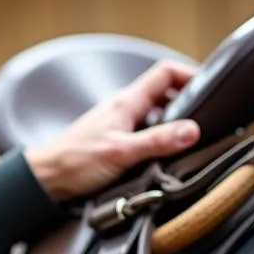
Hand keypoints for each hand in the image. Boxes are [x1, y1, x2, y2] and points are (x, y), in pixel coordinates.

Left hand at [25, 60, 200, 200]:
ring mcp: (114, 125)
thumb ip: (158, 140)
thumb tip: (194, 130)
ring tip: (185, 141)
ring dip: (169, 125)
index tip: (210, 89)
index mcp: (125, 102)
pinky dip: (153, 140)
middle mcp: (121, 108)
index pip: (165, 73)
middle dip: (185, 104)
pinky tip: (158, 158)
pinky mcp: (109, 143)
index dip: (189, 75)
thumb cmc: (74, 163)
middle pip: (161, 94)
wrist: (43, 180)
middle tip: (204, 120)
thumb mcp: (122, 152)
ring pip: (151, 116)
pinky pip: (139, 134)